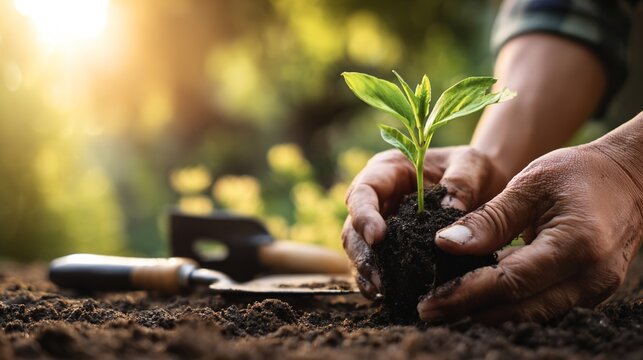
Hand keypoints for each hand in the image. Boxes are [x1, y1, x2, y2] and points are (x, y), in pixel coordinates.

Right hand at [342, 146, 508, 298]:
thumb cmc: (472, 168)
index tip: (378, 237)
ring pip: (360, 249)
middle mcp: (378, 198)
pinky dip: (378, 280)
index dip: (364, 215)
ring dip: (367, 271)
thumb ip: (460, 185)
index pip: (364, 191)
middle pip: (354, 226)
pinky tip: (388, 295)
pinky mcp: (392, 246)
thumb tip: (448, 215)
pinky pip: (377, 264)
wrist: (483, 183)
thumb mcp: (471, 166)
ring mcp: (382, 223)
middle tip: (380, 278)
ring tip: (383, 291)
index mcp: (388, 170)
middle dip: (363, 253)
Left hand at [418, 141, 642, 322]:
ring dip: (487, 313)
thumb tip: (446, 244)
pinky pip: (543, 306)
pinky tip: (479, 297)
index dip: (465, 295)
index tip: (428, 303)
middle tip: (428, 310)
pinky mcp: (590, 293)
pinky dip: (509, 305)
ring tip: (446, 307)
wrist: (629, 180)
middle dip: (469, 312)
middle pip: (518, 308)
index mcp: (575, 244)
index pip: (509, 282)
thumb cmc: (578, 173)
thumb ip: (489, 218)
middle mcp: (590, 278)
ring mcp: (594, 290)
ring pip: (530, 314)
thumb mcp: (530, 184)